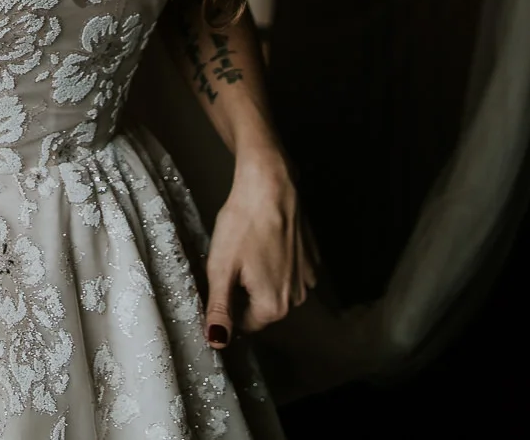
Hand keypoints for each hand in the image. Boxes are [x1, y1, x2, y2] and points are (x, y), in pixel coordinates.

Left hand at [204, 147, 313, 344]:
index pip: (244, 325)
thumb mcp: (221, 268)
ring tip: (248, 249)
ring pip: (276, 290)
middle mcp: (297, 298)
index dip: (227, 306)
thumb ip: (219, 309)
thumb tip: (217, 343)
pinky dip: (276, 263)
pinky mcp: (312, 260)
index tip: (220, 281)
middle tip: (233, 261)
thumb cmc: (243, 223)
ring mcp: (308, 279)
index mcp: (274, 306)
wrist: (270, 186)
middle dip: (244, 291)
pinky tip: (264, 242)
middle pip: (261, 308)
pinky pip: (289, 273)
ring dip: (261, 277)